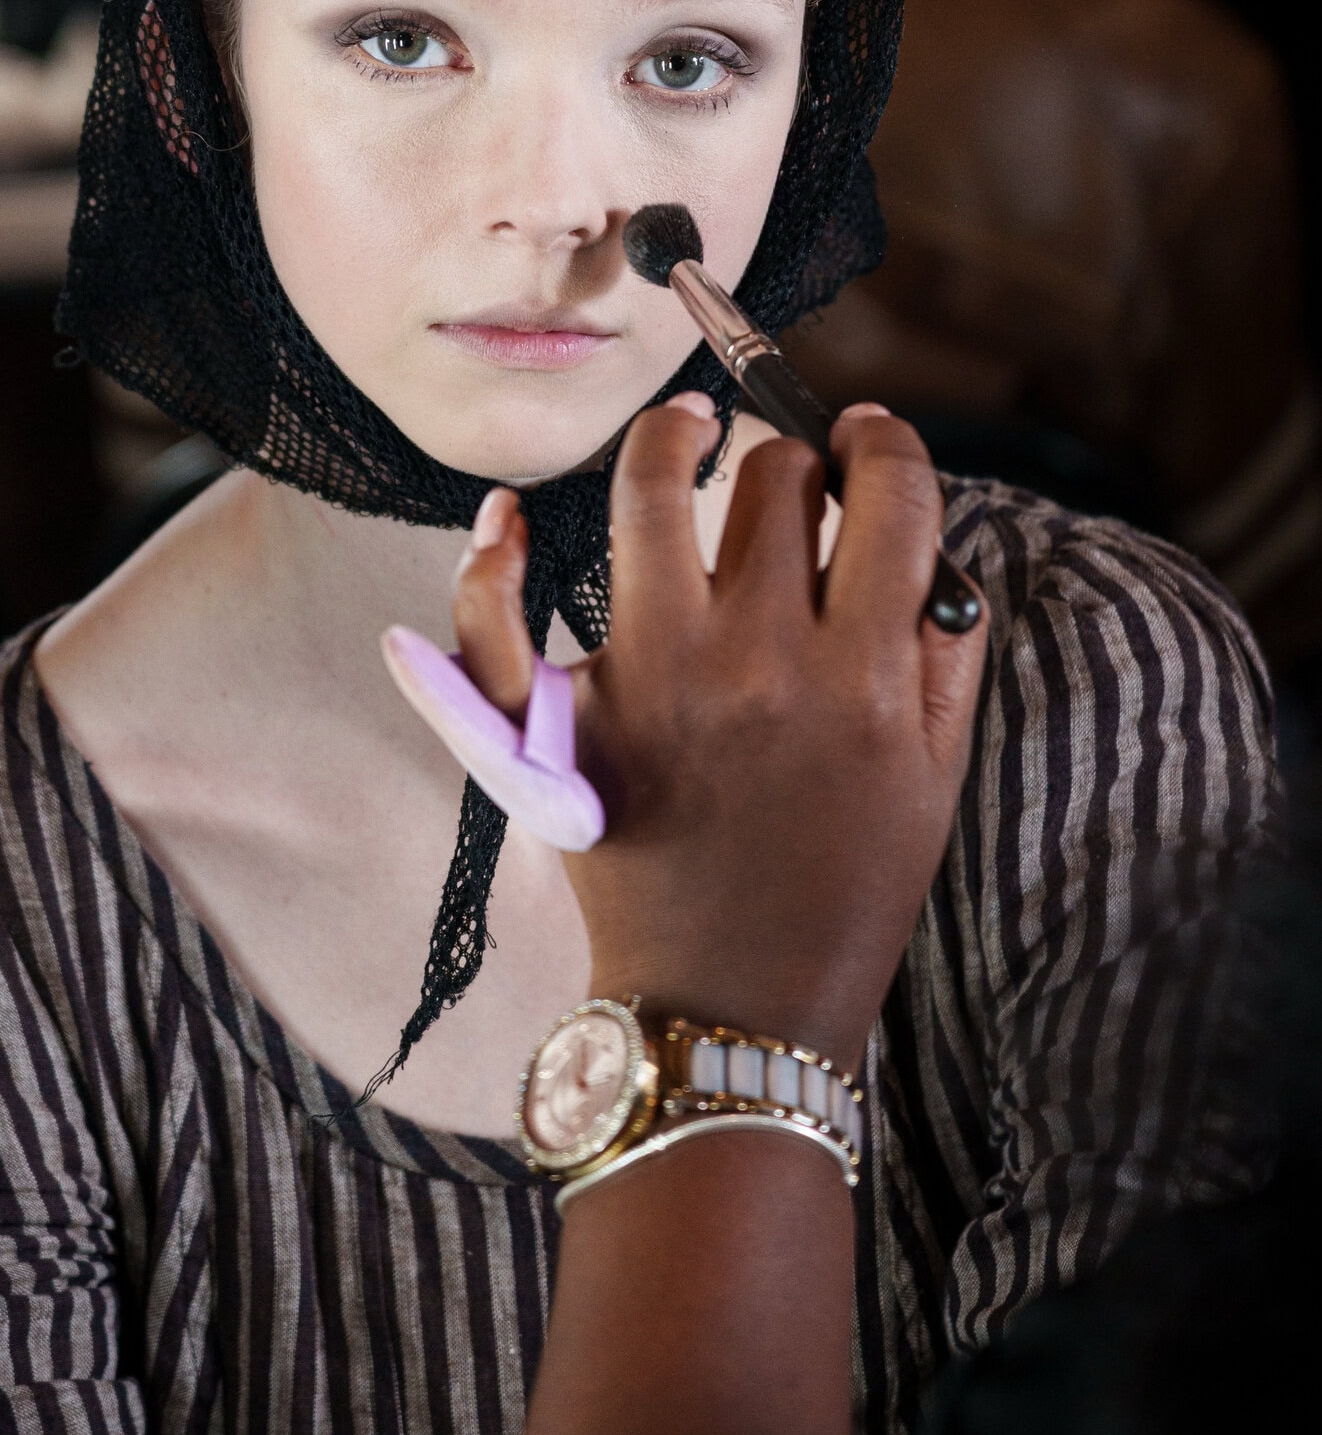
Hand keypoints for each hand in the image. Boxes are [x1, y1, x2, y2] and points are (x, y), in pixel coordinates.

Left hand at [454, 401, 985, 1068]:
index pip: (891, 495)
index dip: (887, 446)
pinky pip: (505, 621)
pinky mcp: (571, 720)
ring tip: (687, 428)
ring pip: (653, 494)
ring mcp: (653, 678)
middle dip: (794, 458)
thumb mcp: (933, 781)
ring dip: (672, 439)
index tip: (871, 443)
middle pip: (775, 481)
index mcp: (860, 672)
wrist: (735, 1007)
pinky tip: (510, 515)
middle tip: (796, 478)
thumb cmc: (844, 895)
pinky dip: (493, 561)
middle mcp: (755, 656)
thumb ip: (942, 657)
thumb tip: (930, 543)